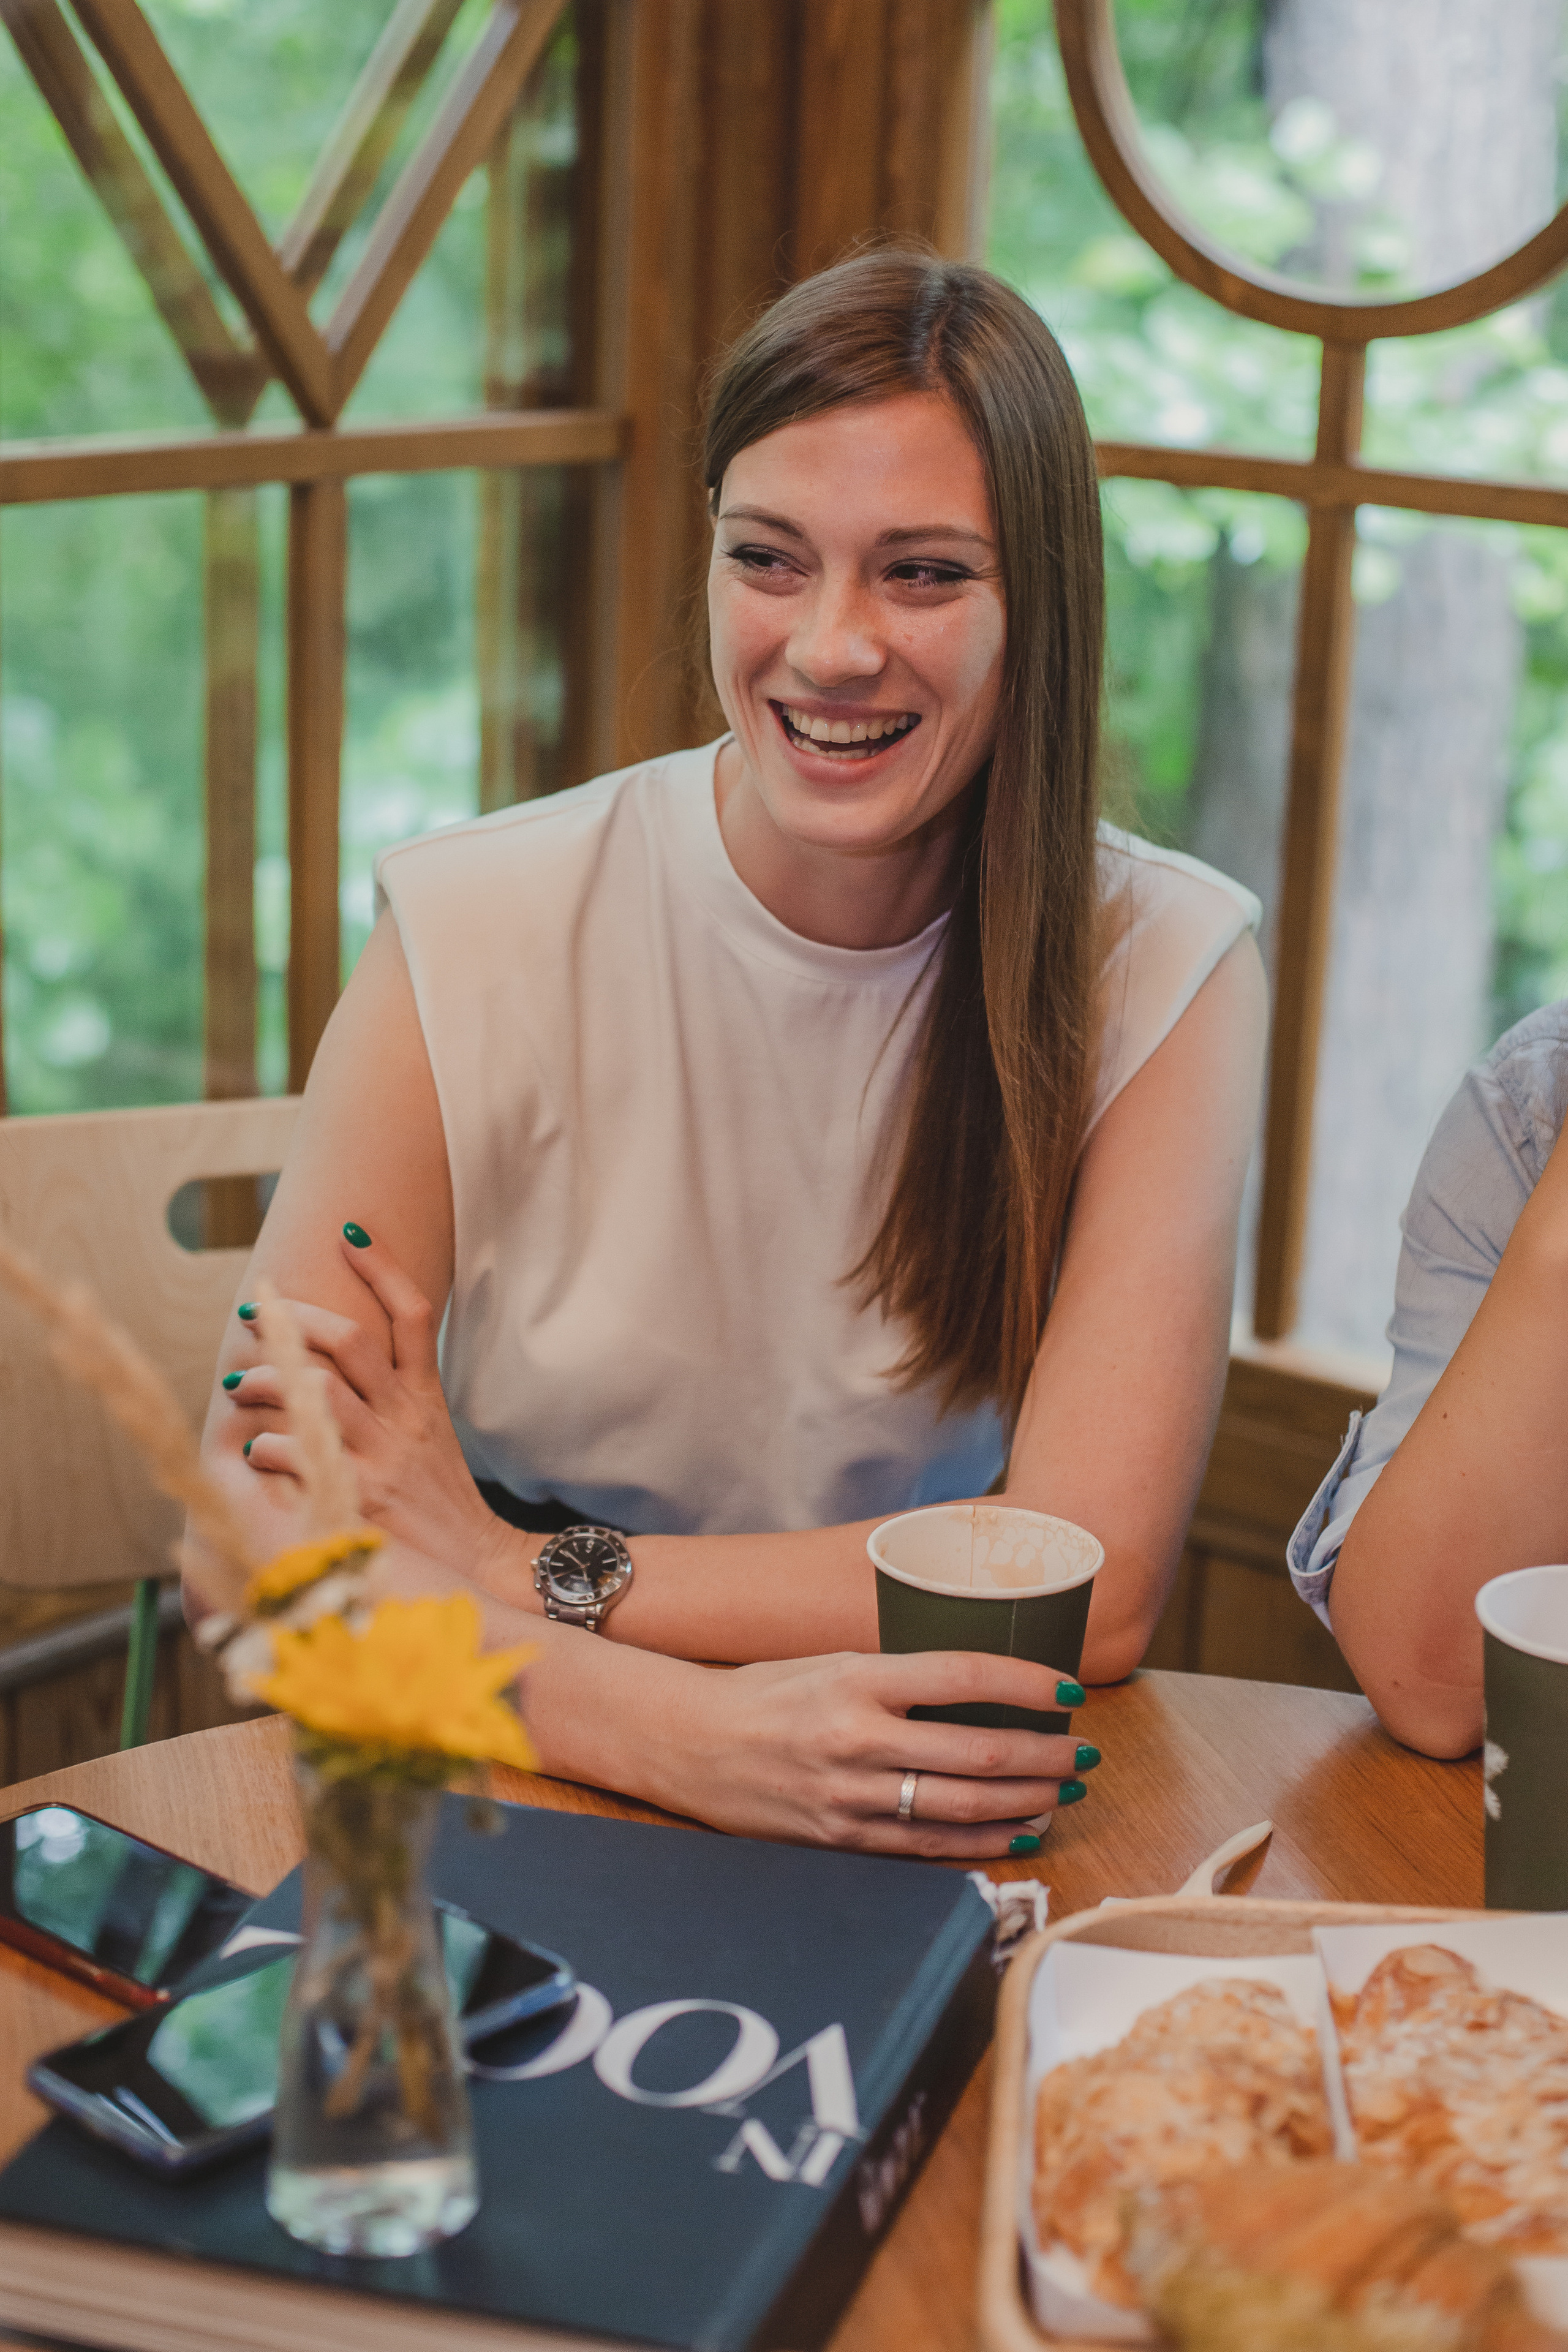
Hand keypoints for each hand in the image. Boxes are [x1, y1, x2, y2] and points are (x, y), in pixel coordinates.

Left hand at [222, 1226, 525, 1594]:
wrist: (474, 1561)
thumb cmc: (440, 1500)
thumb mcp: (430, 1435)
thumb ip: (394, 1397)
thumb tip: (340, 1363)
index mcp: (424, 1396)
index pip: (413, 1314)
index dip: (382, 1267)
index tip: (349, 1230)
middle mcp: (404, 1417)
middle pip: (351, 1340)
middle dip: (295, 1318)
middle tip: (256, 1311)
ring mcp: (383, 1454)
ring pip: (317, 1388)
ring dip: (266, 1378)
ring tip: (238, 1382)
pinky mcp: (360, 1494)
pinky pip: (298, 1454)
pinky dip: (266, 1445)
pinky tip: (254, 1450)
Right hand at [646, 1649, 1093, 1855]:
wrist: (691, 1744)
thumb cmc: (767, 1693)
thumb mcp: (831, 1663)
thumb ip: (900, 1676)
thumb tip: (982, 1684)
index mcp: (857, 1680)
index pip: (963, 1675)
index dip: (1027, 1682)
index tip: (1070, 1688)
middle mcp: (857, 1739)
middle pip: (977, 1750)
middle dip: (1044, 1753)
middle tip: (1084, 1751)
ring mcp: (850, 1796)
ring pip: (962, 1804)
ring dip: (1025, 1799)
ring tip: (1064, 1790)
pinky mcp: (842, 1840)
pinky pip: (928, 1846)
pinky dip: (983, 1841)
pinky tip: (1020, 1832)